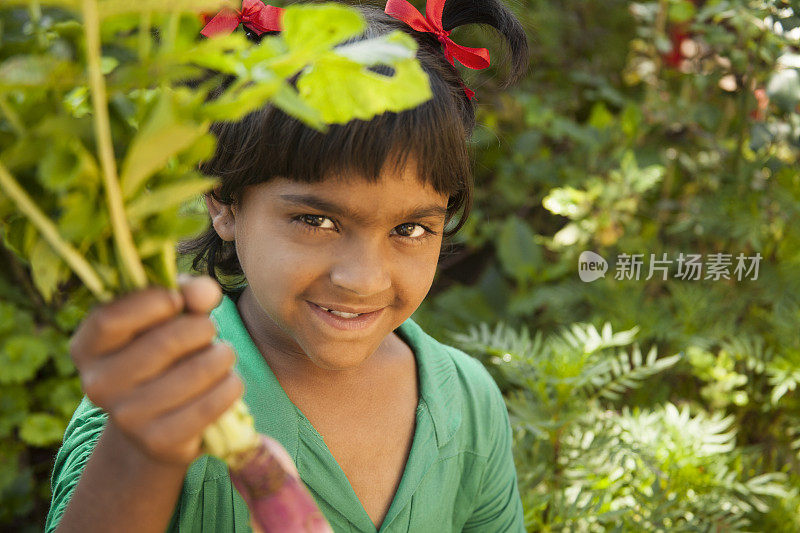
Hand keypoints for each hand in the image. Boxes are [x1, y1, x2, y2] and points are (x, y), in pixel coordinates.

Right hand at [69, 275, 243, 465]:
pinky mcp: (158, 441)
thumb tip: (206, 292)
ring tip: (223, 354)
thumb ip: (186, 294)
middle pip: (162, 343)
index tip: (178, 300)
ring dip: (222, 356)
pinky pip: (209, 405)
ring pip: (194, 372)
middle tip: (210, 330)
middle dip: (201, 328)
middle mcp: (97, 385)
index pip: (110, 318)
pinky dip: (230, 386)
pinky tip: (230, 380)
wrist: (158, 423)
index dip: (153, 302)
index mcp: (87, 348)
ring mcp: (126, 417)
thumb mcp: (167, 317)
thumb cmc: (163, 354)